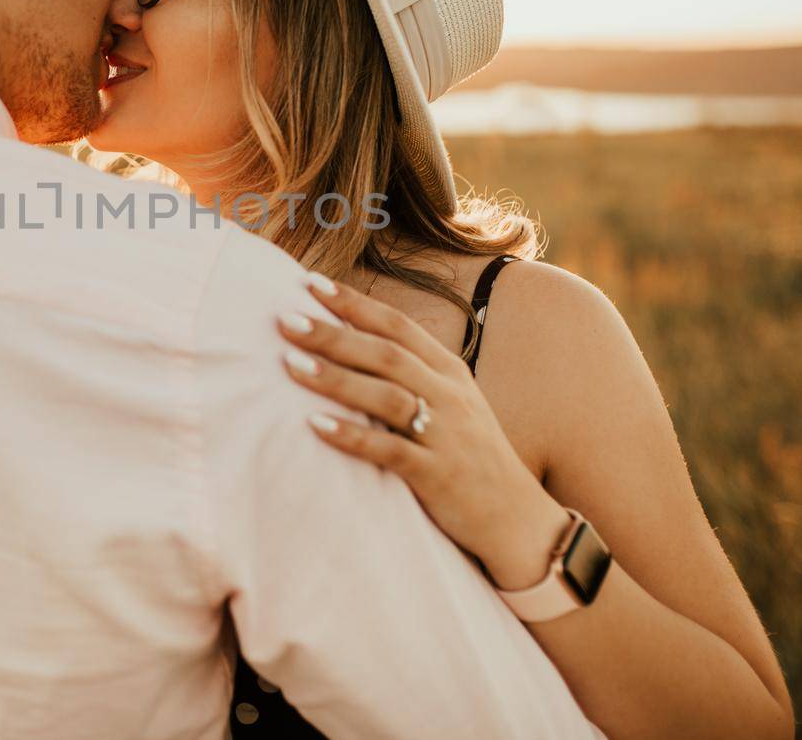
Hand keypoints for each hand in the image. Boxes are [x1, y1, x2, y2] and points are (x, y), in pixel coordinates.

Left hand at [280, 273, 570, 591]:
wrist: (516, 518)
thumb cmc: (469, 454)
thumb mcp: (450, 402)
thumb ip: (410, 373)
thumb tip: (349, 343)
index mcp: (449, 371)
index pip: (398, 325)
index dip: (354, 303)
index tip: (309, 283)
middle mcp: (450, 395)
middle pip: (386, 354)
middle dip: (334, 334)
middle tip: (285, 319)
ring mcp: (446, 434)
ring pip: (387, 396)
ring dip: (336, 378)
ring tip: (290, 364)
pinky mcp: (438, 475)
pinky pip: (391, 451)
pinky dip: (352, 436)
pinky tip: (315, 425)